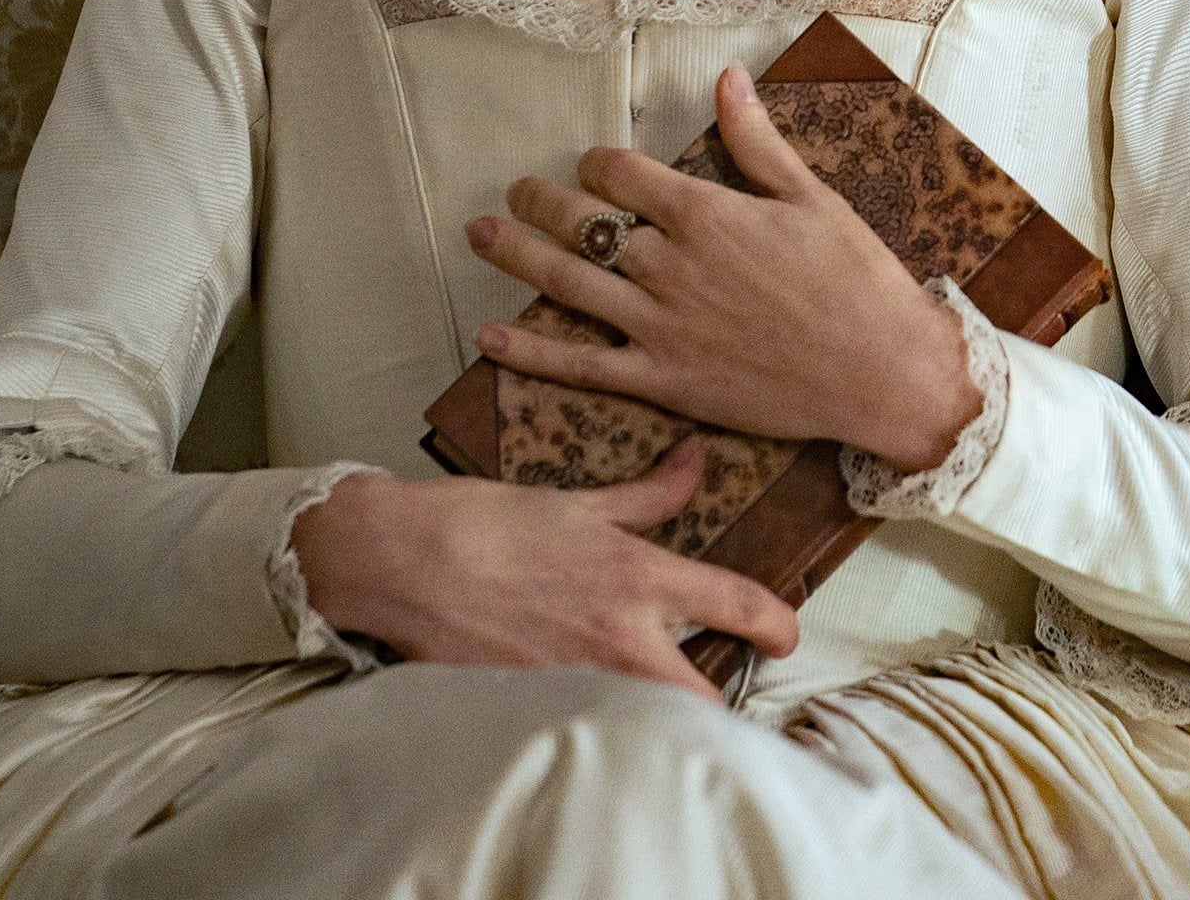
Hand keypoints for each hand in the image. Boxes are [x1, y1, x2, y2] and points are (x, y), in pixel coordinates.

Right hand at [287, 439, 795, 696]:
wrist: (404, 560)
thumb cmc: (486, 523)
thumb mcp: (579, 501)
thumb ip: (650, 493)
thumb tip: (695, 461)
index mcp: (638, 576)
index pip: (736, 605)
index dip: (777, 625)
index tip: (785, 635)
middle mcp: (620, 636)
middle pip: (704, 702)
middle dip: (721, 708)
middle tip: (716, 692)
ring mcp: (580, 679)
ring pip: (650, 723)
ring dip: (660, 717)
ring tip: (654, 702)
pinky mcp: (537, 707)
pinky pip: (590, 728)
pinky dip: (601, 722)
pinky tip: (592, 710)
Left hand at [466, 66, 983, 471]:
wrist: (884, 372)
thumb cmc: (858, 280)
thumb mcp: (813, 198)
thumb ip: (757, 142)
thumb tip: (728, 78)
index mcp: (708, 214)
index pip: (625, 175)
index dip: (598, 164)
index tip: (592, 164)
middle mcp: (672, 265)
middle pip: (584, 224)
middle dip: (541, 202)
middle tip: (514, 191)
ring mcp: (662, 325)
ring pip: (569, 283)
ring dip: (518, 255)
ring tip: (479, 236)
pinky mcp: (665, 380)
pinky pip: (583, 365)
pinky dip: (533, 352)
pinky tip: (492, 337)